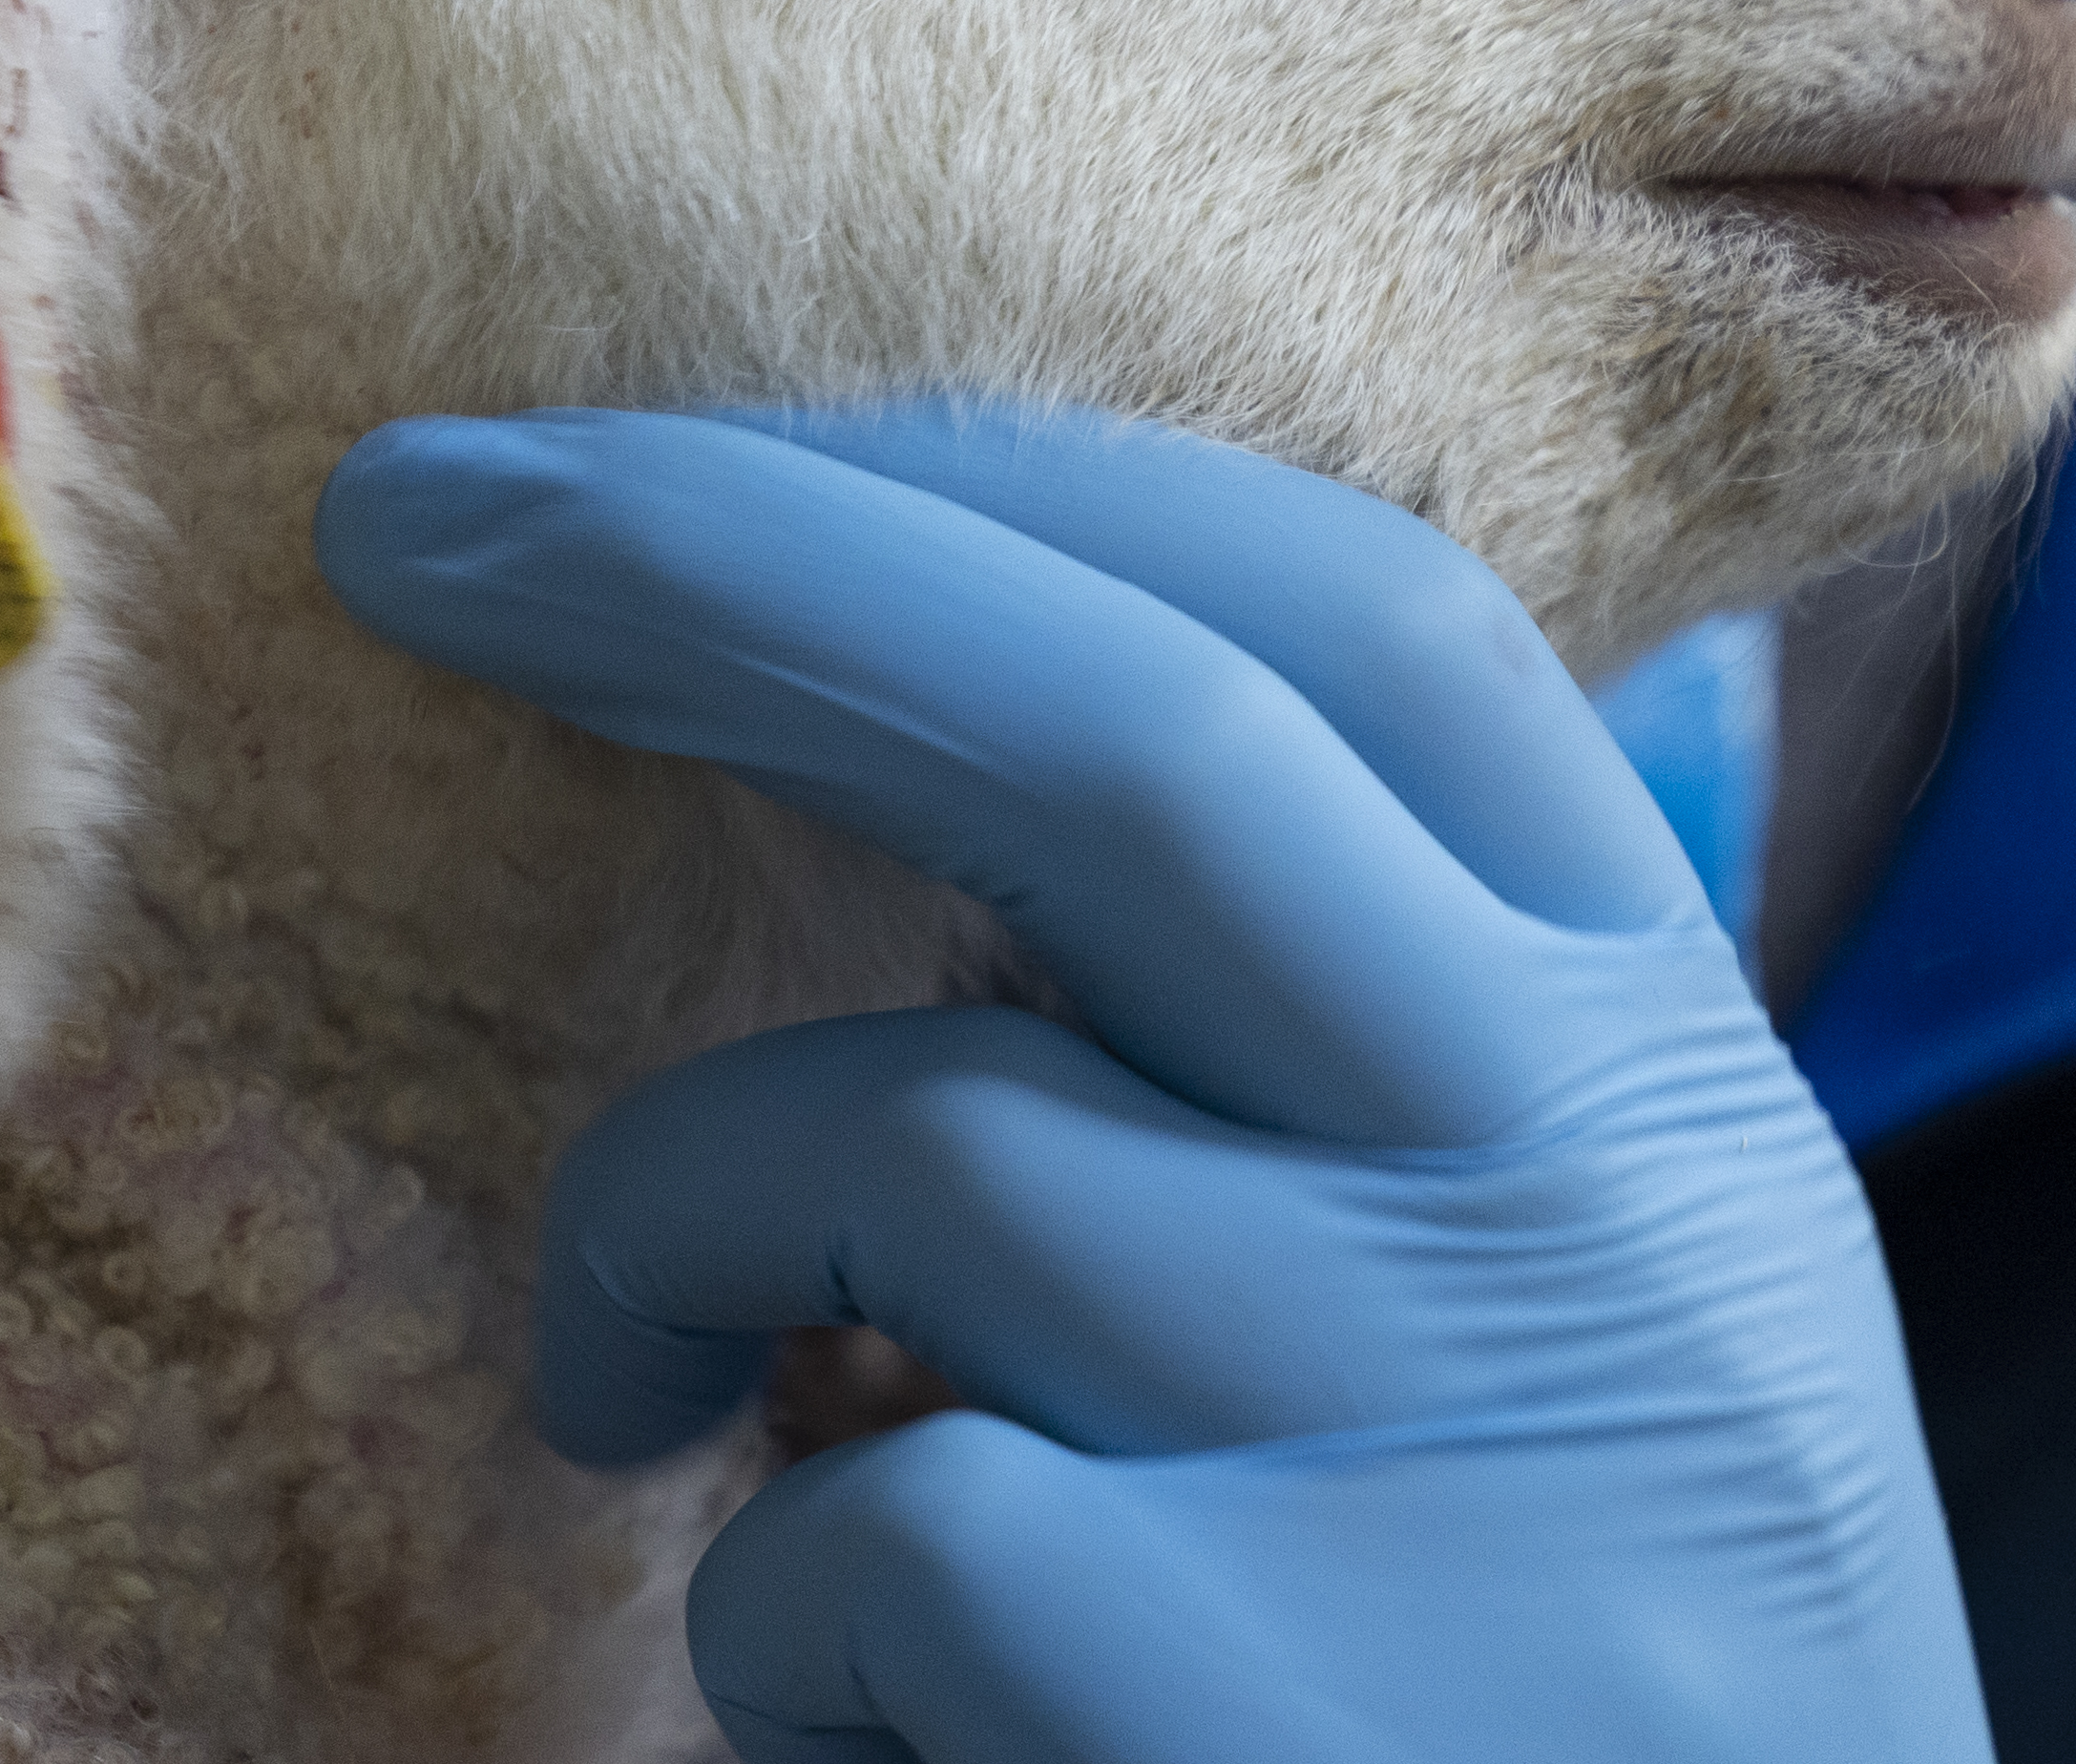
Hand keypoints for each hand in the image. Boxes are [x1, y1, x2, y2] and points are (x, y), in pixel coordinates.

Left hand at [311, 409, 1990, 1763]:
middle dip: (724, 568)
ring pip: (917, 1147)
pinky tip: (844, 1726)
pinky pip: (875, 1535)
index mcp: (1671, 1087)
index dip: (996, 475)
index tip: (656, 441)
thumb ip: (1326, 1051)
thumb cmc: (1532, 1719)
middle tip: (403, 512)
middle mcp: (1604, 1225)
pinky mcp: (1279, 1720)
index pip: (1365, 627)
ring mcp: (1470, 1471)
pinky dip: (771, 1612)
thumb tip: (902, 705)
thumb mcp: (1544, 1329)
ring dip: (668, 1234)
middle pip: (1134, 747)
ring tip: (637, 1396)